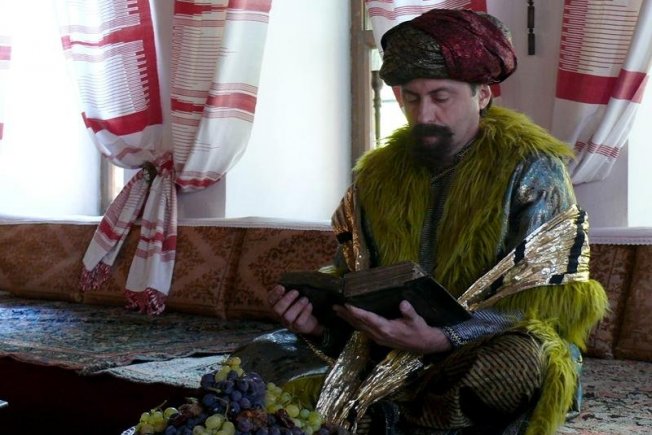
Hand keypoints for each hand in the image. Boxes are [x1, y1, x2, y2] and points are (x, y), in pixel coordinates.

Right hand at [267, 285, 323, 336]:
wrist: (312, 318)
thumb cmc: (299, 303)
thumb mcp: (293, 296)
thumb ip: (289, 289)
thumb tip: (290, 279)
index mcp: (276, 305)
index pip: (270, 300)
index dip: (274, 294)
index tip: (282, 287)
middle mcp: (280, 315)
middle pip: (277, 310)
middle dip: (286, 300)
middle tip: (296, 292)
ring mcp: (288, 323)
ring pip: (288, 316)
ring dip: (297, 306)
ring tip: (305, 299)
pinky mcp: (297, 328)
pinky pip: (299, 322)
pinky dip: (305, 312)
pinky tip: (310, 305)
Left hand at [333, 300, 451, 353]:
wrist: (425, 344)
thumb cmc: (420, 330)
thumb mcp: (417, 320)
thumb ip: (409, 312)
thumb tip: (403, 303)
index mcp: (387, 329)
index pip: (369, 319)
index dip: (357, 312)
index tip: (347, 305)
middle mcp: (379, 335)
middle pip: (359, 324)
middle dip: (346, 315)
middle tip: (334, 306)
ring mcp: (378, 338)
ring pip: (359, 328)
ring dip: (348, 319)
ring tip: (337, 311)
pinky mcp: (379, 339)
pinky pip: (363, 330)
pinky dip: (355, 324)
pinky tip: (350, 319)